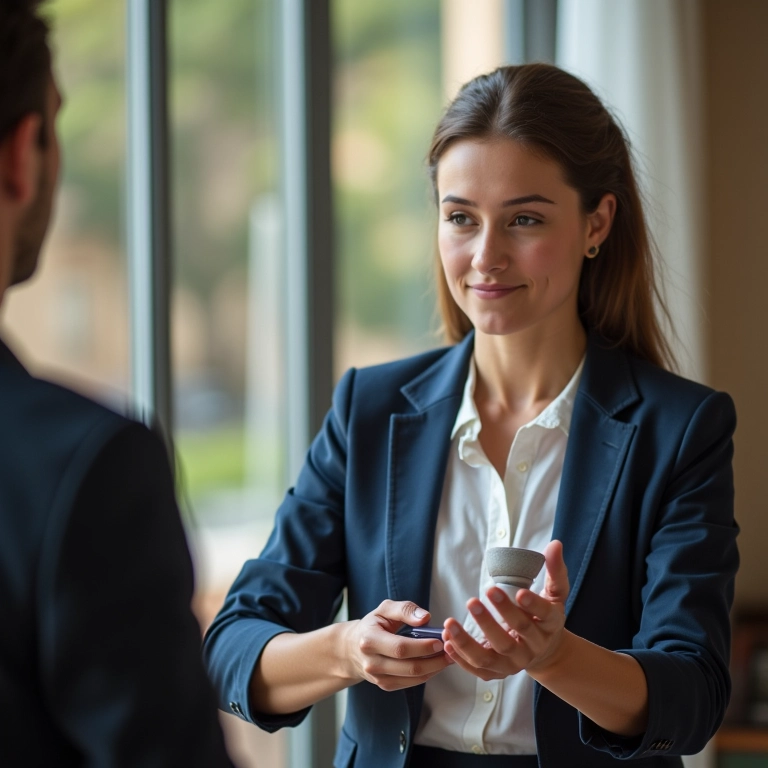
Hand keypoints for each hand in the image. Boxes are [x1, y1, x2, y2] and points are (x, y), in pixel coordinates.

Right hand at [343, 600, 452, 691]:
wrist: (352, 648)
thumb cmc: (373, 625)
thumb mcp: (384, 609)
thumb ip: (405, 609)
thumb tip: (425, 618)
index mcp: (370, 641)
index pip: (401, 648)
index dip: (423, 647)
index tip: (441, 641)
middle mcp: (372, 663)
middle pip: (409, 667)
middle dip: (435, 660)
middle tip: (452, 650)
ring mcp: (378, 678)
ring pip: (413, 678)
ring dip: (435, 669)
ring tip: (449, 657)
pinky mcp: (385, 686)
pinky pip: (411, 683)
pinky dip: (427, 674)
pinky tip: (437, 664)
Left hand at [443, 540, 569, 679]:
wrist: (546, 651)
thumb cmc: (545, 615)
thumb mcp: (555, 593)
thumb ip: (554, 570)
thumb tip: (555, 544)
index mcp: (550, 625)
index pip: (543, 615)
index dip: (532, 605)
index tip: (519, 592)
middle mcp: (533, 647)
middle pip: (512, 636)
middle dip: (491, 620)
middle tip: (473, 600)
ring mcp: (515, 663)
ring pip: (491, 656)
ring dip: (468, 642)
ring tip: (450, 623)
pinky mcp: (499, 672)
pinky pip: (479, 669)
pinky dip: (462, 659)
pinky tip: (447, 641)